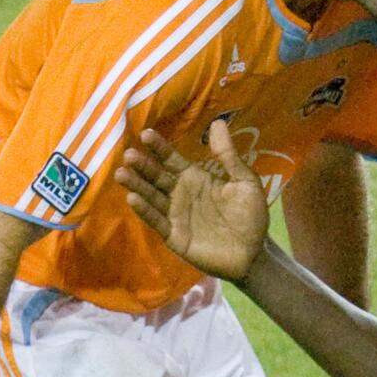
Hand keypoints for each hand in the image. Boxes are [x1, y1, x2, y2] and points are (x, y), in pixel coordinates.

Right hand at [116, 120, 269, 280]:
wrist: (254, 253)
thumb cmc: (250, 216)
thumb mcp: (244, 182)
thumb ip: (228, 156)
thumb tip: (218, 123)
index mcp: (195, 178)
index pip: (171, 159)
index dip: (159, 148)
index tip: (145, 134)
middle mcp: (180, 193)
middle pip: (156, 176)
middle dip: (143, 165)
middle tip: (129, 154)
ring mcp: (175, 214)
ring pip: (152, 196)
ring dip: (137, 185)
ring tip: (122, 173)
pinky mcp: (174, 235)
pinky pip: (157, 221)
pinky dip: (145, 210)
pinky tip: (132, 198)